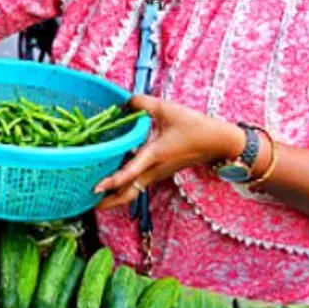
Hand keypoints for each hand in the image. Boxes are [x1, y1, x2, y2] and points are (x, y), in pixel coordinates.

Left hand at [93, 95, 245, 210]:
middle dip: (110, 201)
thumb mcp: (167, 109)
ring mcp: (158, 173)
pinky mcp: (161, 172)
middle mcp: (155, 169)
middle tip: (90, 205)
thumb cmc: (195, 126)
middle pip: (129, 192)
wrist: (219, 142)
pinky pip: (140, 183)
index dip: (113, 180)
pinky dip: (125, 187)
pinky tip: (114, 183)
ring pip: (134, 190)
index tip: (96, 188)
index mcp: (155, 154)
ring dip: (116, 196)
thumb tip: (124, 102)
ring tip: (96, 198)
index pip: (131, 172)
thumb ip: (143, 103)